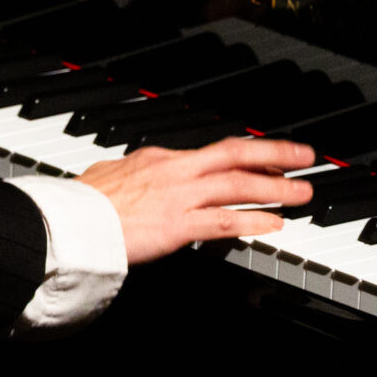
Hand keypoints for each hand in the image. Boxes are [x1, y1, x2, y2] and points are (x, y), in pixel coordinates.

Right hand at [78, 137, 314, 264]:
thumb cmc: (83, 202)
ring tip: (303, 192)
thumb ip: (131, 174)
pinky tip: (275, 224)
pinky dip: (253, 220)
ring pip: (237, 185)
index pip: (214, 151)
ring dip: (276, 188)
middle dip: (275, 155)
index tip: (269, 157)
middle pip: (235, 155)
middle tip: (305, 156)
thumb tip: (130, 173)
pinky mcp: (178, 225)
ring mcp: (179, 197)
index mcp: (160, 158)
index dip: (247, 154)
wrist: (71, 220)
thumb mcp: (110, 176)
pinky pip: (224, 221)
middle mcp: (175, 170)